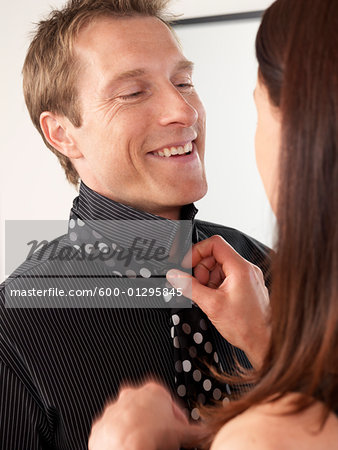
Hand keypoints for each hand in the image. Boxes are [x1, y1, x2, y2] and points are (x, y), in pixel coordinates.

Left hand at [88, 382, 204, 449]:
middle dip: (154, 422)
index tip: (178, 431)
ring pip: (127, 419)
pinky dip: (119, 440)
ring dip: (135, 430)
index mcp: (152, 391)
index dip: (177, 419)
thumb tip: (206, 433)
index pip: (170, 403)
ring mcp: (114, 409)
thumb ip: (195, 431)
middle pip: (147, 409)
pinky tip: (128, 449)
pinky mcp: (101, 426)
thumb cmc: (150, 437)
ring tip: (144, 447)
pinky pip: (111, 432)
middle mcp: (131, 395)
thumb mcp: (181, 433)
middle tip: (161, 439)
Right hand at [167, 235, 270, 368]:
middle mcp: (246, 269)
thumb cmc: (247, 326)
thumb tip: (175, 276)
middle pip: (215, 255)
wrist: (265, 343)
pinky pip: (226, 277)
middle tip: (197, 286)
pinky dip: (215, 285)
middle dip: (201, 269)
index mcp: (240, 268)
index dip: (197, 251)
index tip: (187, 264)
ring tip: (208, 296)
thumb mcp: (211, 305)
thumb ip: (189, 287)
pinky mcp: (246, 286)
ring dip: (207, 279)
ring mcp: (247, 277)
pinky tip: (215, 299)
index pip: (215, 243)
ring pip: (219, 267)